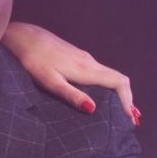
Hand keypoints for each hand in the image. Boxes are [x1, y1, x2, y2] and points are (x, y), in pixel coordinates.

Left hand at [3, 22, 135, 120]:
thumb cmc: (34, 61)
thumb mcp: (50, 82)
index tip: (129, 117)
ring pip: (110, 75)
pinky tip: (103, 95)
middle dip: (127, 98)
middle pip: (118, 79)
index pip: (118, 82)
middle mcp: (90, 62)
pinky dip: (109, 85)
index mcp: (86, 69)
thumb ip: (71, 95)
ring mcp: (85, 58)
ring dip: (119, 92)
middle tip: (130, 119)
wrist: (26, 37)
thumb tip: (93, 109)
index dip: (127, 99)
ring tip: (120, 111)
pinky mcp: (79, 57)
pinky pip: (101, 72)